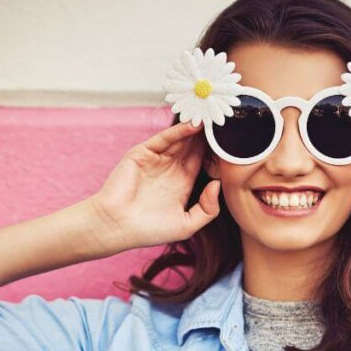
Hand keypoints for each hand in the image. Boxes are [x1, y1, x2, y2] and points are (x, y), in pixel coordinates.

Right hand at [86, 120, 220, 252]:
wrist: (116, 227)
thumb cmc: (148, 231)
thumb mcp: (187, 225)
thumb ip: (208, 210)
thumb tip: (218, 185)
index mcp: (182, 184)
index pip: (203, 161)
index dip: (217, 153)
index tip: (234, 142)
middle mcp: (170, 169)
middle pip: (194, 146)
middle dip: (209, 137)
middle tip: (228, 122)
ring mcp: (157, 159)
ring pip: (181, 139)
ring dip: (198, 130)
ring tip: (215, 119)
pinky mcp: (143, 153)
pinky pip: (164, 139)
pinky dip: (179, 131)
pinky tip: (195, 125)